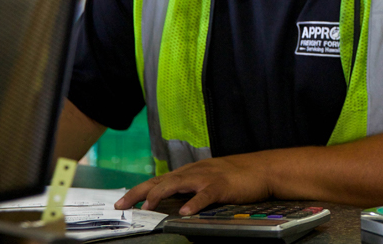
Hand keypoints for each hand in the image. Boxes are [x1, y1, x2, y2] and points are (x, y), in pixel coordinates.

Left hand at [114, 152, 274, 213]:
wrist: (262, 169)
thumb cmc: (235, 177)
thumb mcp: (207, 179)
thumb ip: (189, 188)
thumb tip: (170, 202)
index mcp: (189, 173)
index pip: (158, 180)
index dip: (138, 189)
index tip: (120, 201)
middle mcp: (194, 172)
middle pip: (161, 180)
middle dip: (139, 191)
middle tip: (122, 204)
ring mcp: (207, 177)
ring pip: (178, 183)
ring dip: (161, 194)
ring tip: (148, 206)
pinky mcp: (222, 186)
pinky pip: (205, 195)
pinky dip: (195, 203)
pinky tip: (186, 213)